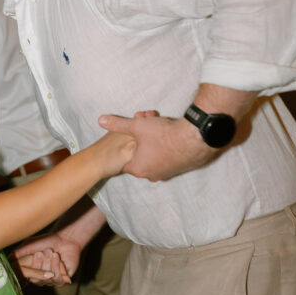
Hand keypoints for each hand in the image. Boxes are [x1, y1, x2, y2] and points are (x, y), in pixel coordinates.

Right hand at [13, 232, 81, 285]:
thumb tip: (5, 261)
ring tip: (52, 252)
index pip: (27, 276)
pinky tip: (57, 257)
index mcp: (32, 271)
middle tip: (42, 251)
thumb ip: (17, 253)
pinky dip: (57, 266)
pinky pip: (58, 279)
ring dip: (49, 264)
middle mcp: (41, 278)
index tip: (35, 254)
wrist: (65, 238)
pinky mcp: (63, 280)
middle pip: (37, 279)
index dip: (30, 268)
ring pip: (47, 279)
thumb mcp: (29, 245)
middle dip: (40, 264)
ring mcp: (52, 280)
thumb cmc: (46, 241)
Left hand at [98, 112, 213, 180]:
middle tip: (147, 120)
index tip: (134, 128)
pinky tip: (170, 132)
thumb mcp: (136, 126)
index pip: (125, 157)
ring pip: (154, 154)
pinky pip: (167, 156)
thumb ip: (117, 125)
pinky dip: (166, 145)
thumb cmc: (163, 134)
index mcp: (138, 169)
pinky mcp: (179, 168)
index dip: (128, 139)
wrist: (195, 139)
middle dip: (141, 136)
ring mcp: (167, 173)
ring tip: (159, 122)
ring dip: (153, 139)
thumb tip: (100, 120)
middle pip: (140, 153)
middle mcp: (152, 174)